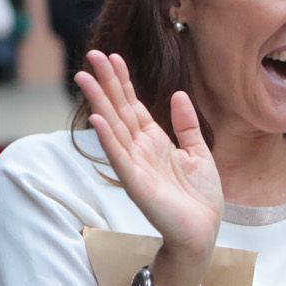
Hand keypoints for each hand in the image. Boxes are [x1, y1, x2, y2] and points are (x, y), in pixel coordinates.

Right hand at [74, 50, 222, 274]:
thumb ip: (186, 125)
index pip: (133, 105)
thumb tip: (178, 94)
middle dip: (106, 82)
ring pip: (113, 127)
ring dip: (98, 102)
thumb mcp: (199, 153)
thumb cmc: (200, 198)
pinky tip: (97, 119)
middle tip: (92, 55)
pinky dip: (108, 139)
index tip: (113, 57)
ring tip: (84, 78)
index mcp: (154, 141)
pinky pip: (119, 157)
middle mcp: (140, 149)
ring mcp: (135, 165)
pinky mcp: (136, 183)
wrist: (202, 231)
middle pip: (119, 109)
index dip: (123, 81)